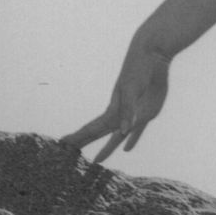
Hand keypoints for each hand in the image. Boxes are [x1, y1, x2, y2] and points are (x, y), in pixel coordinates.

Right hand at [61, 39, 170, 165]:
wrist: (152, 54)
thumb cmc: (140, 69)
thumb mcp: (133, 90)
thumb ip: (128, 110)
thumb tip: (122, 132)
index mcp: (113, 109)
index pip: (92, 128)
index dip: (78, 137)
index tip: (63, 145)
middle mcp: (120, 113)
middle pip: (99, 132)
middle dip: (84, 142)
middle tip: (69, 152)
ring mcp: (133, 113)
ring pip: (116, 136)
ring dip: (107, 148)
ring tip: (96, 160)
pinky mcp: (148, 112)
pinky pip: (137, 131)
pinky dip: (132, 140)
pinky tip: (127, 149)